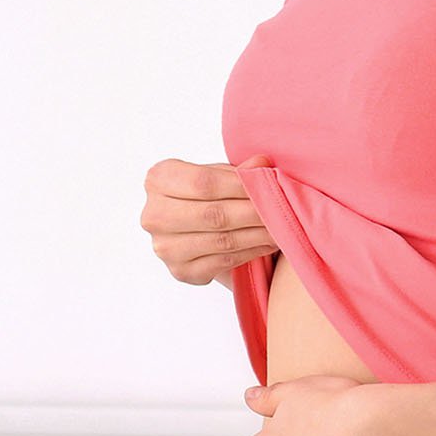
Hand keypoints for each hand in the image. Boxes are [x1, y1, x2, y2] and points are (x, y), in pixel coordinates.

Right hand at [141, 155, 277, 288]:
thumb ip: (239, 170)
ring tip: (281, 227)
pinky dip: (250, 252)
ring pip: (221, 240)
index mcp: (158, 180)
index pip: (204, 182)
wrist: (196, 228)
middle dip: (253, 212)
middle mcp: (154, 215)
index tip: (268, 185)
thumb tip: (262, 163)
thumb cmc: (209, 195)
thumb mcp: (220, 175)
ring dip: (257, 234)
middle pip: (213, 214)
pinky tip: (267, 244)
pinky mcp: (180, 271)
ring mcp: (164, 247)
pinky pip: (223, 262)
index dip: (240, 185)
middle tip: (281, 210)